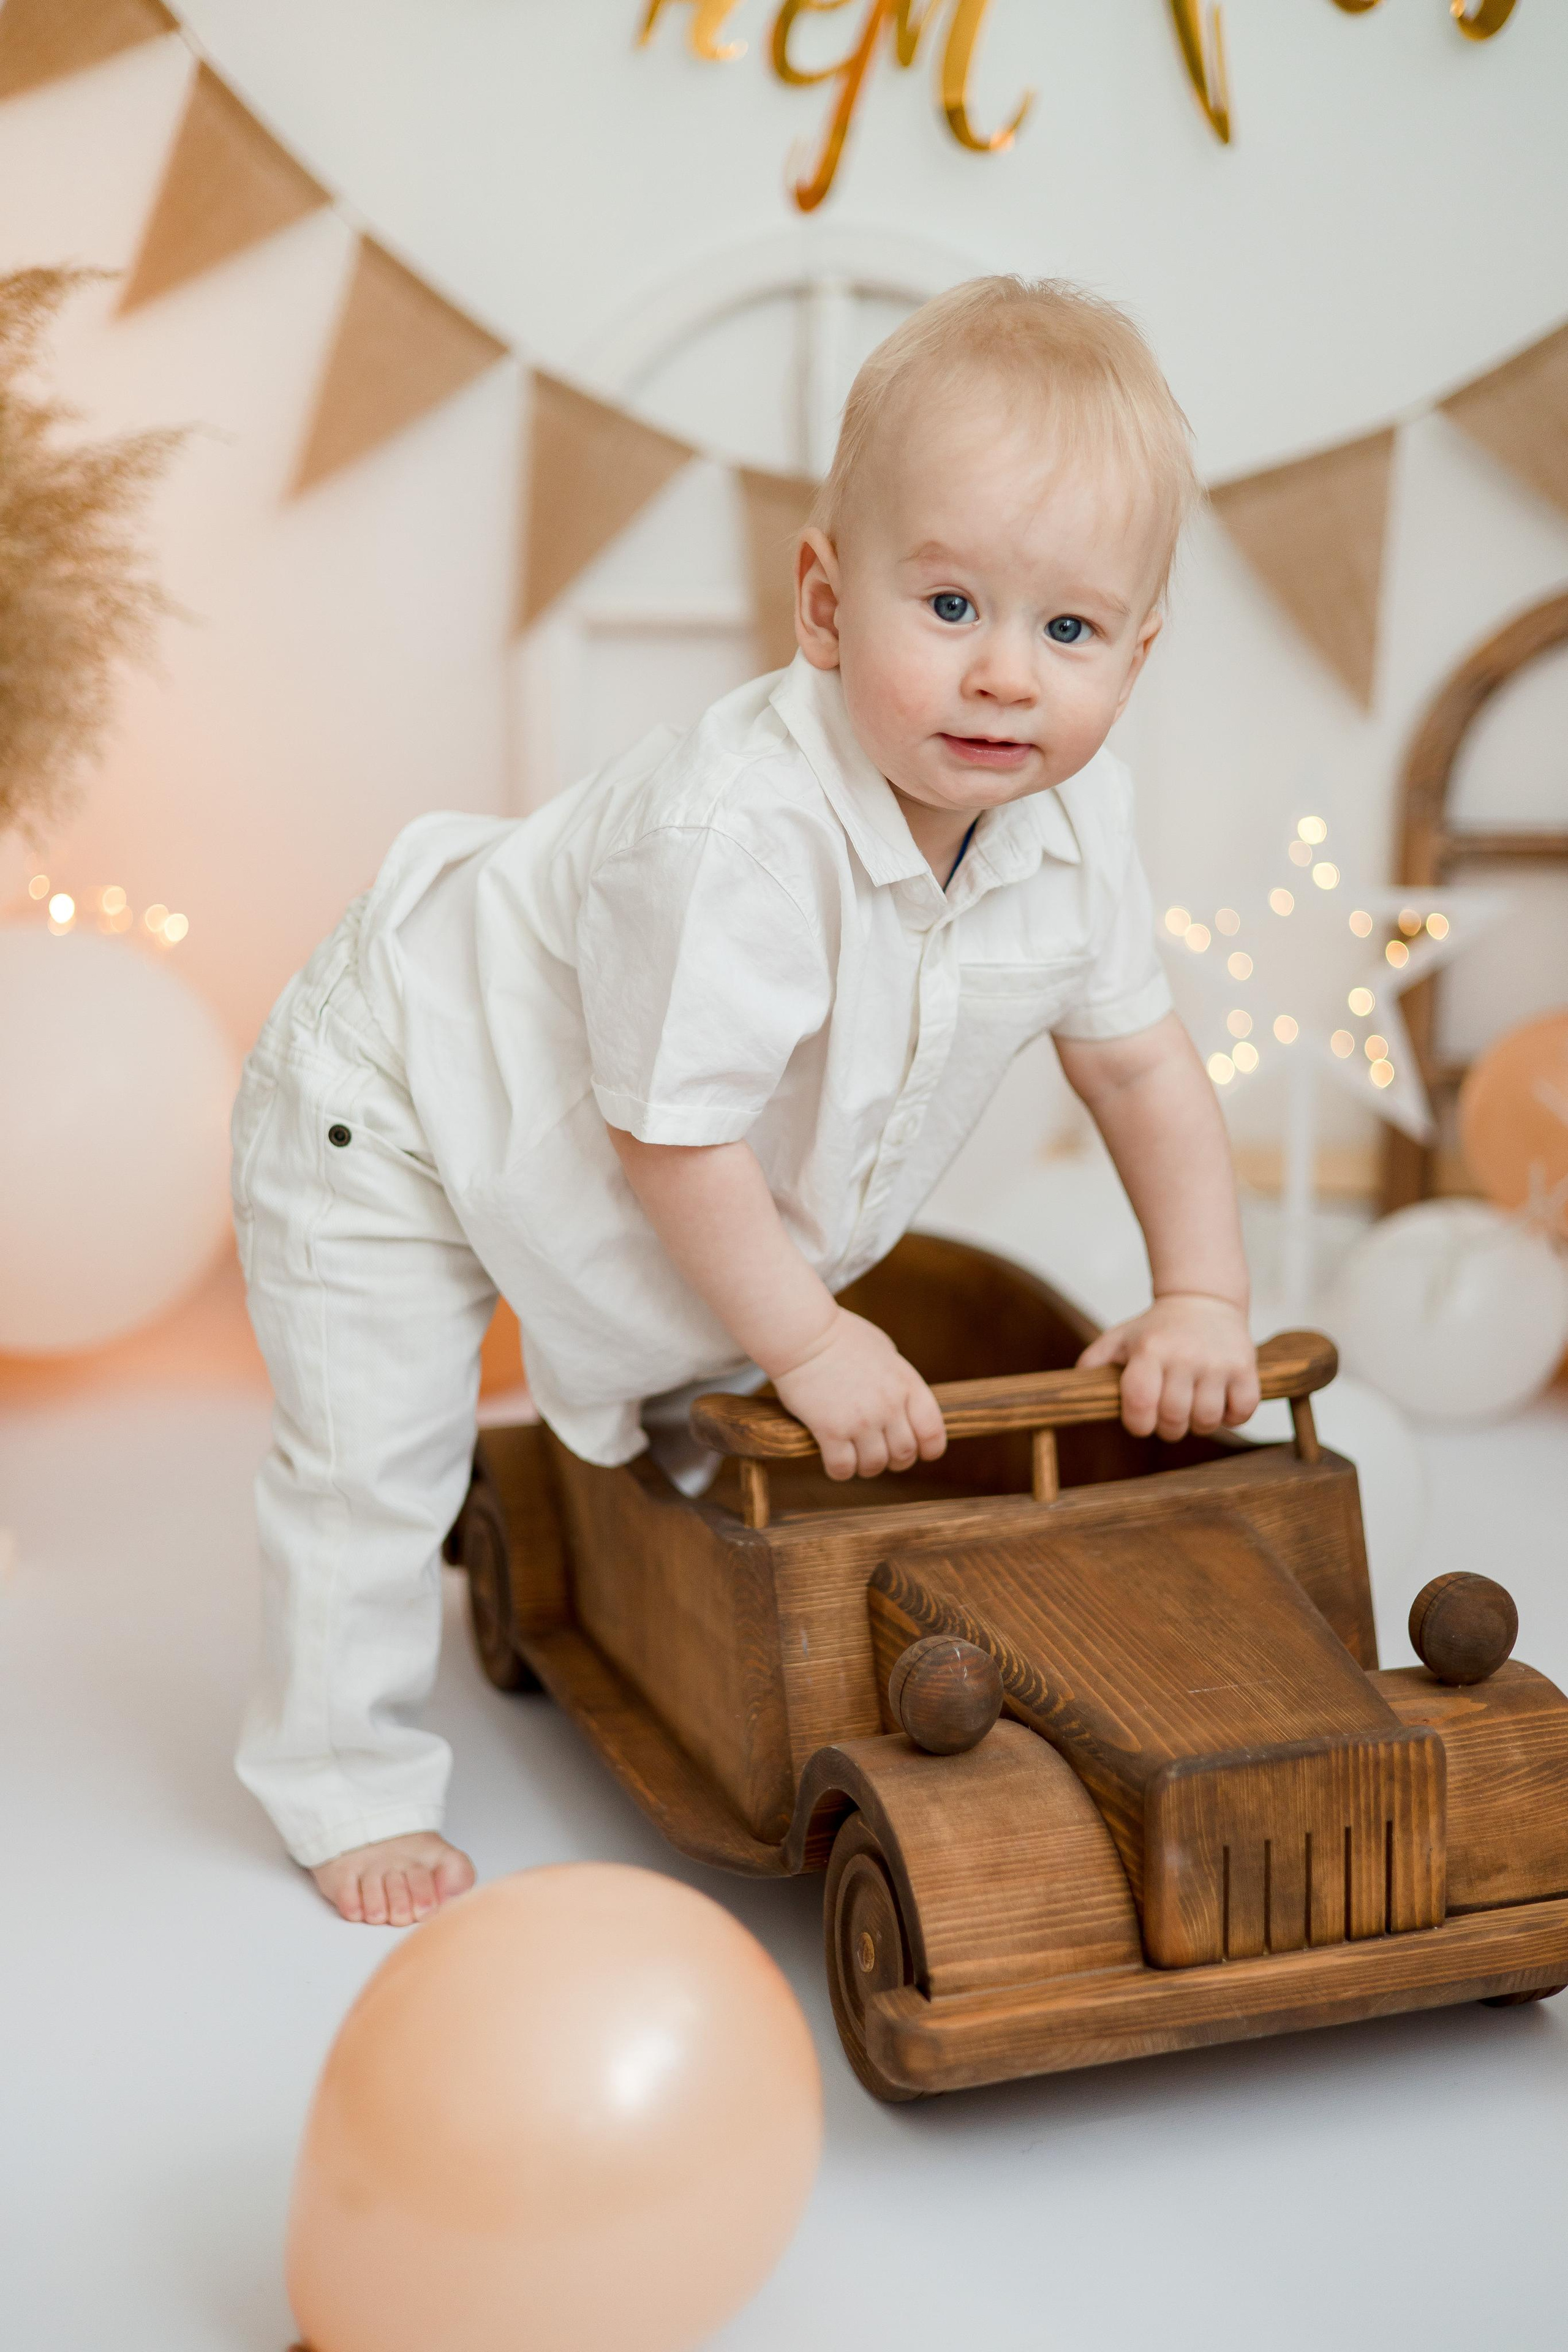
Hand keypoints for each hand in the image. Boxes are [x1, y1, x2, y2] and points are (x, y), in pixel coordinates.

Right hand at [773, 1308, 947, 1480]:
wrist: (803, 1333)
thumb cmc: (840, 1336)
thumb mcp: (884, 1350)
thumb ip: (898, 1378)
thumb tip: (903, 1401)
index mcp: (906, 1383)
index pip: (932, 1431)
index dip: (928, 1449)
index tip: (919, 1453)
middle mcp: (889, 1405)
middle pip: (904, 1454)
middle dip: (894, 1461)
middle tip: (878, 1454)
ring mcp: (861, 1420)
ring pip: (874, 1465)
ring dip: (865, 1467)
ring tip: (854, 1457)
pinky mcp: (831, 1431)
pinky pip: (843, 1469)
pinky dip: (840, 1471)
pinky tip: (832, 1459)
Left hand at [1077, 1293, 1257, 1440]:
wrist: (1202, 1300)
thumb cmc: (1155, 1329)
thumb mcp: (1119, 1338)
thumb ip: (1093, 1364)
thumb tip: (1073, 1391)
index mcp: (1148, 1351)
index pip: (1139, 1406)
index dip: (1138, 1424)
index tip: (1141, 1420)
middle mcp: (1183, 1356)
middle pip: (1173, 1421)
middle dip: (1168, 1428)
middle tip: (1168, 1415)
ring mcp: (1217, 1362)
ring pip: (1207, 1421)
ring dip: (1198, 1424)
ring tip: (1193, 1408)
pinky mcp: (1245, 1366)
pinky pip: (1242, 1411)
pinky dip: (1231, 1417)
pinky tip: (1219, 1403)